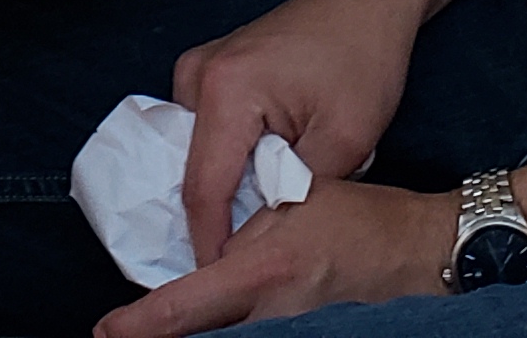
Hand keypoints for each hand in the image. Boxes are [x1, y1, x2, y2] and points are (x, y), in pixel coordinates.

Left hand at [94, 180, 453, 335]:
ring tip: (164, 330)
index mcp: (263, 271)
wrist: (419, 252)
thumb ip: (244, 233)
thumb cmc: (360, 218)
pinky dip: (233, 334)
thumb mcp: (293, 203)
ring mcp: (299, 334)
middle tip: (122, 335)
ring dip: (203, 334)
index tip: (107, 331)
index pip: (185, 308)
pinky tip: (221, 329)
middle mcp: (276, 314)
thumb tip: (207, 256)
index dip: (140, 325)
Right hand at [169, 0, 420, 264]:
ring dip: (222, 192)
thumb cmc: (362, 57)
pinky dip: (226, 165)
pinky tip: (256, 185)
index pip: (202, 189)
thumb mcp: (344, 139)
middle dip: (214, 221)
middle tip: (242, 261)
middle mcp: (196, 76)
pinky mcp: (207, 74)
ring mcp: (197, 72)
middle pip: (190, 173)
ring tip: (256, 222)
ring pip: (195, 157)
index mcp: (225, 90)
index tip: (222, 282)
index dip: (211, 244)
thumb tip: (261, 236)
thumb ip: (296, 192)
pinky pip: (205, 136)